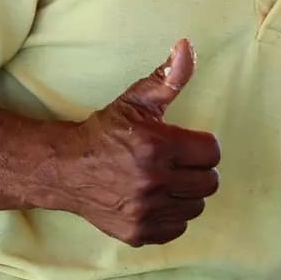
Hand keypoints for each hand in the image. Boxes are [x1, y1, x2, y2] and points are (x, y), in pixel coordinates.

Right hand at [60, 39, 219, 246]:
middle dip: (197, 168)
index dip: (201, 144)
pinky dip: (172, 213)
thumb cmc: (106, 130)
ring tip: (168, 178)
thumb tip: (186, 46)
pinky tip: (156, 197)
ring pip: (196, 206)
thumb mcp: (136, 98)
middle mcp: (154, 182)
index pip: (211, 152)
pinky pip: (177, 227)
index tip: (185, 142)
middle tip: (178, 160)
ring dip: (186, 192)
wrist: (68, 167)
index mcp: (157, 146)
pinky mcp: (139, 233)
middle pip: (209, 182)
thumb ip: (169, 76)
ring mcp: (146, 211)